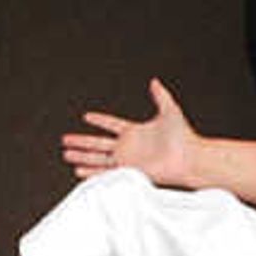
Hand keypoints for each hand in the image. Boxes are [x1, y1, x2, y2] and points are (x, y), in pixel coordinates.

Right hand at [63, 77, 200, 186]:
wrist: (189, 159)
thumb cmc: (183, 137)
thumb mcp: (170, 111)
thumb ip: (160, 96)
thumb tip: (155, 82)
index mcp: (135, 132)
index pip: (112, 124)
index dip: (100, 120)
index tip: (87, 117)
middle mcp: (128, 147)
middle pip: (98, 143)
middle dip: (81, 142)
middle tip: (65, 140)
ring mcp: (127, 161)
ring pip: (97, 158)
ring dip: (82, 157)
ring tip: (66, 156)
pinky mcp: (128, 172)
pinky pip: (105, 172)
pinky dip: (92, 173)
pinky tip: (79, 172)